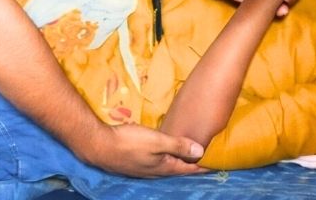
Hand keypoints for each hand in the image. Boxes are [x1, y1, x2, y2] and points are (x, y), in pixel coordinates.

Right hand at [82, 123, 207, 176]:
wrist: (98, 145)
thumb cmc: (129, 142)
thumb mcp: (157, 141)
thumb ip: (178, 146)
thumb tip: (201, 152)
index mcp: (164, 167)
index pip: (189, 168)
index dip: (203, 166)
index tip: (217, 163)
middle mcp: (155, 172)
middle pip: (178, 169)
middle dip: (192, 165)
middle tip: (205, 159)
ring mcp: (143, 170)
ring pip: (166, 167)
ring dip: (178, 162)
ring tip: (187, 156)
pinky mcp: (134, 164)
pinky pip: (155, 163)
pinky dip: (165, 159)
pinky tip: (163, 153)